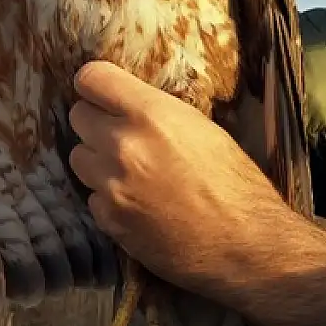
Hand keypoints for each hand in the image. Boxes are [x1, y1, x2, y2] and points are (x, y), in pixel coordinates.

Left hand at [67, 60, 325, 325]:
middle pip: (78, 116)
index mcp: (151, 115)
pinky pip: (91, 197)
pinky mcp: (107, 220)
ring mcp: (110, 185)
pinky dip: (107, 199)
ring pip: (78, 157)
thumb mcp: (203, 129)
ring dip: (97, 160)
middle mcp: (122, 146)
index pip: (92, 78)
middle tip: (120, 135)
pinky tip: (137, 205)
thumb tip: (126, 105)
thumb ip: (157, 113)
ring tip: (129, 172)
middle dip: (96, 123)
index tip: (103, 94)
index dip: (96, 85)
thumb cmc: (237, 185)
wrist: (247, 247)